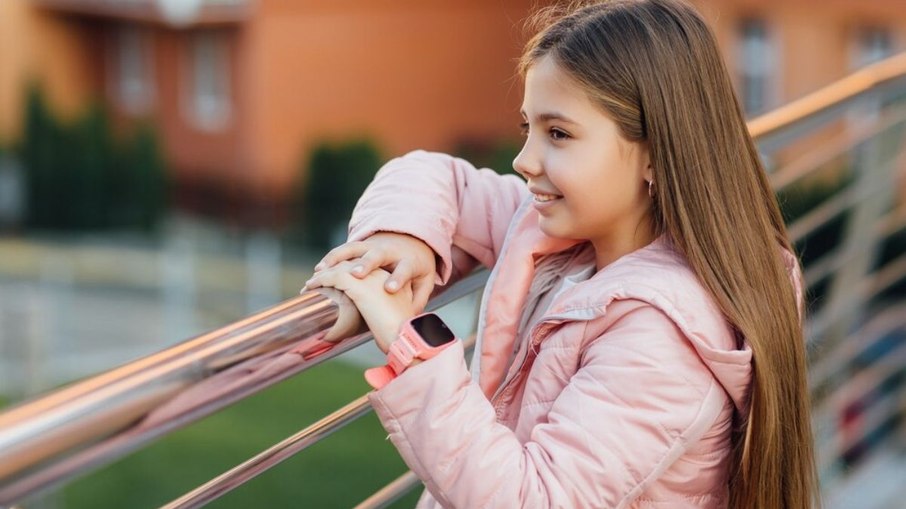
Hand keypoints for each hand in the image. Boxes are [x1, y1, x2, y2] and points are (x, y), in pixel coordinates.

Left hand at [305, 261, 415, 352]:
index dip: (348, 274)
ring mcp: (369, 277)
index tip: (335, 282)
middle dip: (334, 269)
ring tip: (310, 284)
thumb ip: (383, 311)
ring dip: (323, 274)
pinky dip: (319, 281)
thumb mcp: (391, 317)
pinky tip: (309, 287)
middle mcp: (380, 274)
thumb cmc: (398, 335)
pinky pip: (332, 276)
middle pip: (352, 264)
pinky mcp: (358, 285)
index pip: (366, 269)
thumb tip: (375, 320)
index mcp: (390, 279)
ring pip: (341, 268)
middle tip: (319, 279)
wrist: (404, 338)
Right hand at [307, 232, 436, 310]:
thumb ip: (418, 298)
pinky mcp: (361, 246)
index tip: (389, 289)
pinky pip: (343, 250)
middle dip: (366, 264)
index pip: (404, 270)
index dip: (397, 279)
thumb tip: (410, 320)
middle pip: (377, 256)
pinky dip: (331, 259)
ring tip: (322, 272)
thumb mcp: (424, 282)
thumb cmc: (416, 268)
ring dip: (338, 259)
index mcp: (409, 261)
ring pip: (355, 249)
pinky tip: (318, 271)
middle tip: (356, 274)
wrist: (411, 241)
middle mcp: (390, 251)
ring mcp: (374, 246)